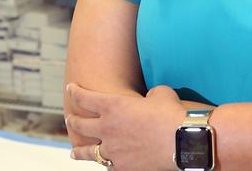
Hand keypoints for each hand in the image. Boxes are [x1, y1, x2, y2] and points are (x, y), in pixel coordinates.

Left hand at [66, 83, 184, 170]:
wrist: (181, 141)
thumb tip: (148, 101)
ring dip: (79, 150)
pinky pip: (106, 166)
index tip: (70, 88)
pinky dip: (104, 163)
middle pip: (81, 124)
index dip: (75, 92)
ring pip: (87, 152)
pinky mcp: (121, 167)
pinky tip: (105, 163)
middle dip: (73, 119)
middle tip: (69, 118)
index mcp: (114, 106)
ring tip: (74, 151)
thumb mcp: (160, 93)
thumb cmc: (171, 113)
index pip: (85, 98)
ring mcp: (112, 150)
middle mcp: (107, 128)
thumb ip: (148, 96)